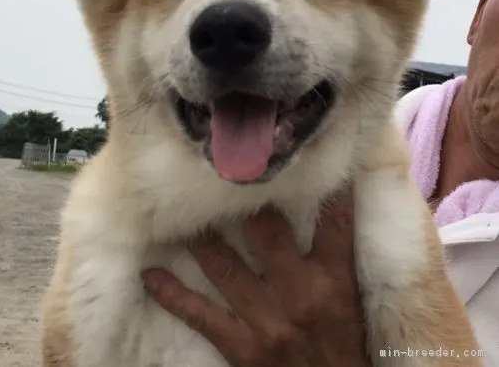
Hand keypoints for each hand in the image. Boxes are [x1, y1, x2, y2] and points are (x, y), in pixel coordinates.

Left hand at [142, 188, 369, 366]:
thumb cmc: (347, 347)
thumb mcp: (353, 300)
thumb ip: (339, 256)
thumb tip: (332, 208)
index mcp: (334, 282)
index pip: (333, 223)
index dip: (323, 187)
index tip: (304, 157)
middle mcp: (300, 296)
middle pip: (267, 233)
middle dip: (243, 203)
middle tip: (220, 176)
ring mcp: (267, 323)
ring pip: (225, 266)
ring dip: (200, 238)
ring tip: (178, 213)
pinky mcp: (243, 349)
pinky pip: (201, 316)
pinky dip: (172, 295)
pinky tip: (150, 275)